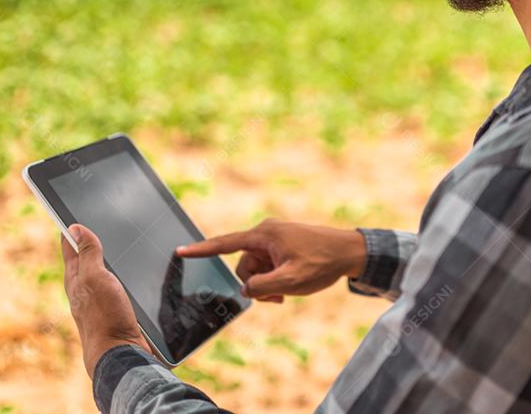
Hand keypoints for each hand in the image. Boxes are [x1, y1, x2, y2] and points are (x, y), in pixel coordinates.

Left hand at [62, 224, 151, 377]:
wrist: (120, 355)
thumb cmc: (105, 317)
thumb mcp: (95, 278)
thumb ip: (87, 253)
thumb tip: (75, 227)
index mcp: (75, 279)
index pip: (70, 247)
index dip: (71, 231)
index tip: (68, 216)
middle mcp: (84, 290)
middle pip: (84, 260)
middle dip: (87, 243)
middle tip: (89, 225)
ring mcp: (99, 302)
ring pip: (101, 274)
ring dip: (105, 261)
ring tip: (110, 246)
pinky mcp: (115, 312)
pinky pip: (114, 287)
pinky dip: (119, 276)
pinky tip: (128, 276)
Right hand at [176, 219, 366, 302]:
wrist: (350, 252)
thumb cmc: (322, 263)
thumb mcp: (290, 281)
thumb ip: (261, 287)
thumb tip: (244, 290)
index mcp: (264, 235)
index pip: (225, 244)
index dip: (201, 250)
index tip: (180, 251)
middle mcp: (265, 233)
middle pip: (243, 265)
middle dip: (255, 284)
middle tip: (277, 297)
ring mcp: (274, 239)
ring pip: (256, 269)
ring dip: (267, 284)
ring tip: (287, 293)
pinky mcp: (282, 245)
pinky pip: (268, 266)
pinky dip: (274, 279)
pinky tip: (290, 286)